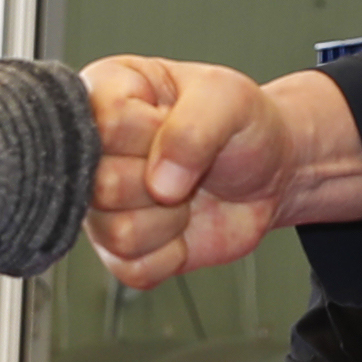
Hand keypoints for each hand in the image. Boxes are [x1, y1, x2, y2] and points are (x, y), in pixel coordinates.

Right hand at [86, 57, 320, 284]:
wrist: (270, 173)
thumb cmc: (241, 125)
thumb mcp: (229, 98)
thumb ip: (192, 127)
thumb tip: (159, 182)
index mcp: (103, 93)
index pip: (104, 123)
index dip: (152, 130)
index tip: (174, 119)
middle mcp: (91, 151)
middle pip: (103, 185)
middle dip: (164, 180)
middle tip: (186, 162)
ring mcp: (101, 205)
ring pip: (118, 233)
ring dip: (170, 219)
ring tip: (185, 192)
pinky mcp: (119, 250)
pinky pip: (134, 268)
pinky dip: (172, 254)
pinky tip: (182, 225)